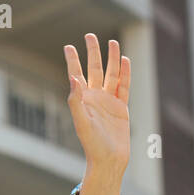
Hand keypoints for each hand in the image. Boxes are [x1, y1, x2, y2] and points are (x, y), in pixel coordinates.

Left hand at [64, 35, 130, 177]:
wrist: (109, 160)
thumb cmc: (92, 145)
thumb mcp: (82, 122)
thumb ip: (76, 100)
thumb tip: (74, 78)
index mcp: (82, 100)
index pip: (77, 75)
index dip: (72, 61)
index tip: (68, 46)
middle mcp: (95, 98)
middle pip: (94, 69)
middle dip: (92, 53)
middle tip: (89, 35)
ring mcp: (109, 102)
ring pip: (111, 74)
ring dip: (111, 59)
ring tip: (112, 43)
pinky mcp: (121, 107)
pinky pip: (123, 86)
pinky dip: (125, 73)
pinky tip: (124, 60)